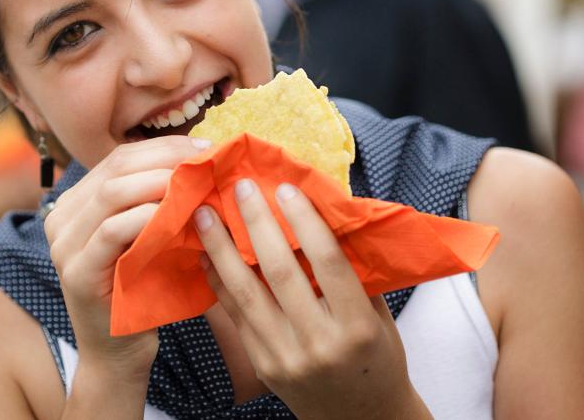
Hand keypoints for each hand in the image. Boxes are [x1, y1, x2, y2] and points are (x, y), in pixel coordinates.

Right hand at [43, 136, 210, 376]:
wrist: (119, 354)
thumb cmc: (141, 291)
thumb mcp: (146, 237)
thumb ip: (154, 200)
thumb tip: (199, 158)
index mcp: (74, 203)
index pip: (118, 157)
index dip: (163, 147)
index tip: (205, 148)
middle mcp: (60, 218)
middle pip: (115, 167)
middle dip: (166, 159)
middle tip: (207, 162)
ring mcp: (63, 246)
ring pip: (111, 193)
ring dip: (160, 183)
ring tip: (197, 185)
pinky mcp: (77, 273)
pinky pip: (111, 231)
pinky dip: (146, 217)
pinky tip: (176, 217)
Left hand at [195, 179, 429, 419]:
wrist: (360, 418)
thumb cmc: (376, 357)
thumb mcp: (378, 315)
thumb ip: (354, 271)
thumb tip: (323, 211)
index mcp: (357, 326)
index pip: (328, 262)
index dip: (305, 221)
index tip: (285, 188)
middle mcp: (319, 343)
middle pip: (280, 272)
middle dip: (256, 224)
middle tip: (240, 188)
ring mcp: (285, 357)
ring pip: (246, 292)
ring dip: (221, 249)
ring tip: (205, 216)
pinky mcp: (261, 364)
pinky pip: (235, 315)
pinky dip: (218, 280)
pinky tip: (207, 254)